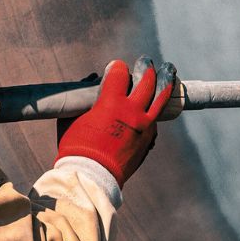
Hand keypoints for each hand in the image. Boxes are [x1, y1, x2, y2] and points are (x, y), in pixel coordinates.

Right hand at [55, 58, 174, 185]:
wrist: (91, 179)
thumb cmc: (75, 148)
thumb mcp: (71, 119)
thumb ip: (82, 98)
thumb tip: (91, 81)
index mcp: (110, 103)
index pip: (119, 72)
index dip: (117, 67)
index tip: (115, 67)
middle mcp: (132, 111)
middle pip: (146, 78)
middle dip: (144, 66)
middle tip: (144, 61)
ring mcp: (144, 125)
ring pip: (161, 95)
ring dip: (165, 78)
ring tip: (168, 69)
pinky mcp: (149, 138)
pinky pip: (156, 117)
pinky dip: (156, 107)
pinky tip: (158, 101)